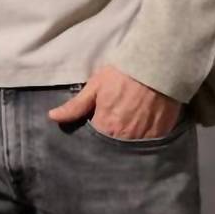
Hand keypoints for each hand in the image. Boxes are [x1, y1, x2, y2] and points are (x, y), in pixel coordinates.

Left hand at [46, 64, 184, 138]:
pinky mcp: (161, 134)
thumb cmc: (123, 74)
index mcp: (106, 126)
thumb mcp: (95, 86)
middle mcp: (125, 137)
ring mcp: (145, 137)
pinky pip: (150, 144)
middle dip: (111, 143)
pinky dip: (146, 140)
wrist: (157, 64)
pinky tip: (144, 130)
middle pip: (114, 149)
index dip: (95, 139)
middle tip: (114, 131)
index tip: (97, 131)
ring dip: (128, 143)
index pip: (95, 143)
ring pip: (132, 149)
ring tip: (129, 131)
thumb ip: (75, 106)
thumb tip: (53, 117)